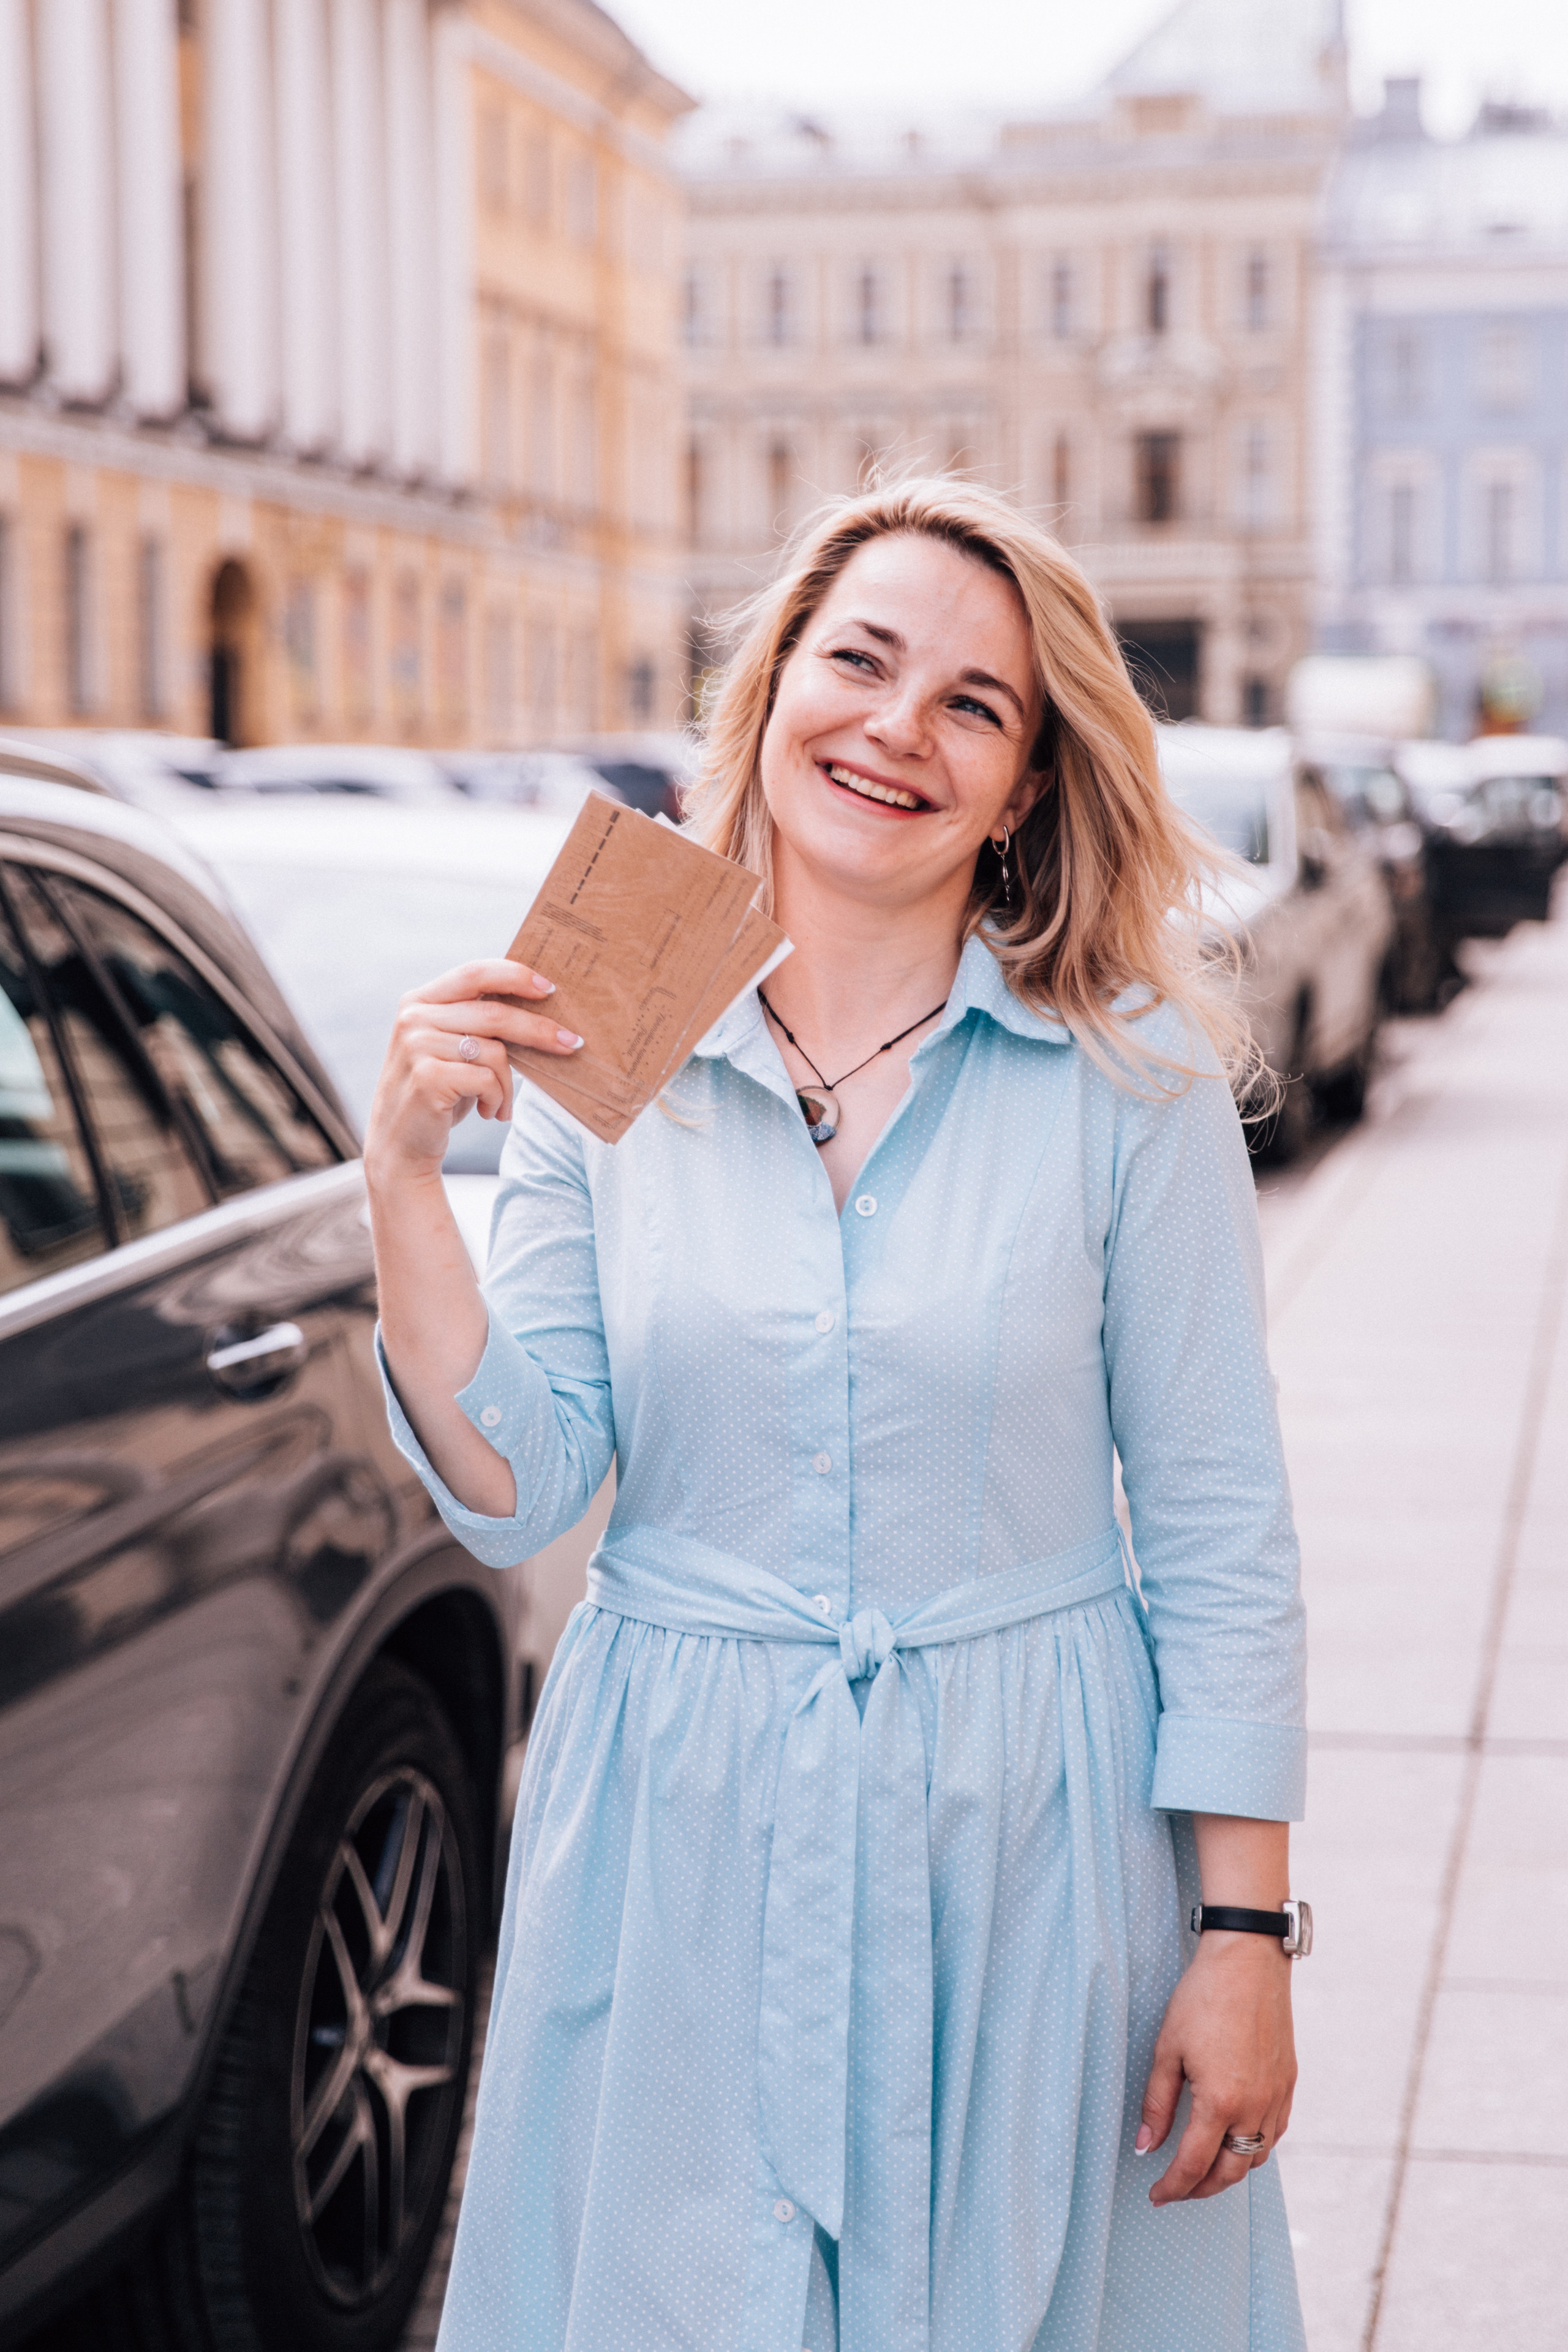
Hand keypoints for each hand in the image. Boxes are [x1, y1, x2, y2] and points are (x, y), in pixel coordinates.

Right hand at [364, 958, 582, 1182]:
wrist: (399, 1144)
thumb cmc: (438, 1093)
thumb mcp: (452, 1048)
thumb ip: (477, 1023)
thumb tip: (541, 1005)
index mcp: (420, 1001)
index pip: (475, 973)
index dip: (516, 976)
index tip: (551, 989)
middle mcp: (414, 1018)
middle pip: (494, 1014)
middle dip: (540, 1031)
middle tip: (572, 1044)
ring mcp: (417, 1046)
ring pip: (495, 1052)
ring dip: (509, 1084)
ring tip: (502, 1104)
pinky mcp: (428, 1077)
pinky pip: (487, 1081)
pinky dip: (498, 1100)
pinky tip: (487, 1113)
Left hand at [1138, 1932, 1296, 2203]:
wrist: (1248, 1960)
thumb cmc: (1203, 1998)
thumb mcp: (1167, 2049)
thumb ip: (1156, 2104)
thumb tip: (1145, 2147)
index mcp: (1220, 2102)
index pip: (1194, 2165)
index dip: (1173, 2187)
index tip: (1156, 2196)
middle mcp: (1255, 2108)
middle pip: (1230, 2172)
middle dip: (1201, 2189)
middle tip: (1177, 2189)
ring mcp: (1277, 2097)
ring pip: (1256, 2156)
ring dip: (1229, 2171)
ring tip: (1203, 2168)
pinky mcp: (1288, 2083)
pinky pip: (1275, 2133)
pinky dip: (1255, 2147)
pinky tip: (1236, 2140)